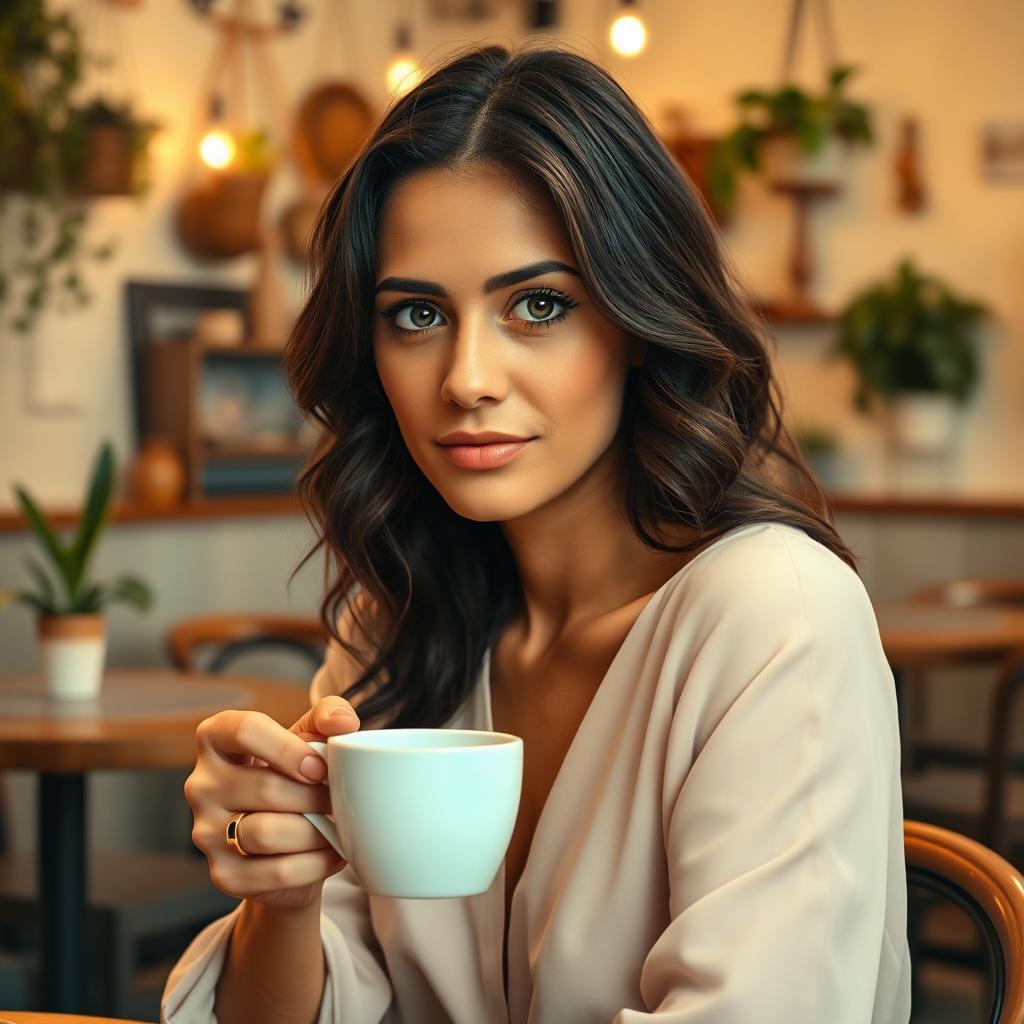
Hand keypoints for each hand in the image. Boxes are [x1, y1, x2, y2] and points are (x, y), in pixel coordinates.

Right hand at [185, 695, 361, 910]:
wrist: (286, 838)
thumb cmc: (295, 774)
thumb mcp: (310, 736)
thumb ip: (329, 716)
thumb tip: (344, 722)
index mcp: (216, 738)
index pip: (244, 730)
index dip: (289, 748)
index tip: (319, 767)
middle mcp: (201, 784)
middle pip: (265, 787)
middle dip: (315, 796)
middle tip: (339, 800)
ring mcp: (205, 832)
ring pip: (268, 833)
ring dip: (315, 831)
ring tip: (336, 826)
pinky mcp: (223, 874)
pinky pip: (276, 871)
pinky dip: (314, 864)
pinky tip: (331, 853)